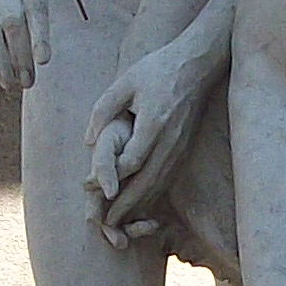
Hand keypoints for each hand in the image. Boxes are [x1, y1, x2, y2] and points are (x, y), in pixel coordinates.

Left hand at [86, 38, 211, 240]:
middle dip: (127, 205)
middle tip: (107, 221)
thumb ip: (103, 109)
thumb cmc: (158, 68)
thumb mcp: (125, 81)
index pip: (132, 161)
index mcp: (154, 122)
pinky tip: (143, 203)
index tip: (93, 190)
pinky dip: (154, 194)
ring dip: (141, 205)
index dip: (112, 179)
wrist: (197, 63)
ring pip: (160, 183)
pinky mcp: (184, 148)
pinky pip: (167, 177)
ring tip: (122, 220)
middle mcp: (170, 139)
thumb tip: (88, 140)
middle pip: (147, 182)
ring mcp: (180, 146)